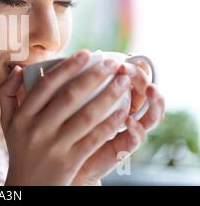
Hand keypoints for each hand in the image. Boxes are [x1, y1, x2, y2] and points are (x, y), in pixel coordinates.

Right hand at [0, 50, 130, 184]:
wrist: (27, 187)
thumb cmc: (20, 149)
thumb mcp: (6, 122)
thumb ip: (8, 94)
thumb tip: (19, 68)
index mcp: (22, 117)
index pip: (46, 85)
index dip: (67, 67)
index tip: (86, 54)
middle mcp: (37, 129)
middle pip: (70, 97)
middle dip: (95, 76)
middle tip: (113, 63)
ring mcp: (54, 146)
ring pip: (86, 116)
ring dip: (108, 97)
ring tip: (123, 83)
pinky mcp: (70, 161)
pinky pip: (94, 139)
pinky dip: (110, 124)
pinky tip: (123, 112)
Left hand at [71, 59, 164, 184]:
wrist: (58, 157)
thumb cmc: (63, 124)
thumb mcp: (70, 99)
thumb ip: (77, 82)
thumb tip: (79, 55)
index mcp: (117, 98)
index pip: (136, 79)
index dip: (138, 67)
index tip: (131, 56)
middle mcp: (127, 112)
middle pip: (147, 93)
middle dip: (144, 78)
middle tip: (129, 69)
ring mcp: (128, 131)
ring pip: (153, 115)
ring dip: (154, 101)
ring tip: (150, 89)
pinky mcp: (123, 149)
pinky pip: (137, 139)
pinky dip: (136, 128)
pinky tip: (128, 120)